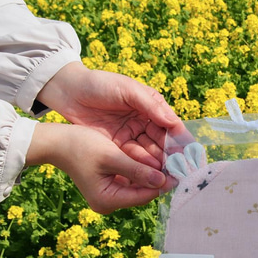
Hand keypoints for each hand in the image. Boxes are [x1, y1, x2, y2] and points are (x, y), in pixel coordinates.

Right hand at [27, 123, 167, 213]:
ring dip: (154, 172)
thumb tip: (162, 182)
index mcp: (108, 200)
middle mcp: (110, 203)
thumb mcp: (111, 156)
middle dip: (161, 177)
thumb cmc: (80, 146)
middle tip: (181, 163)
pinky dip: (143, 169)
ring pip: (140, 185)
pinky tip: (157, 158)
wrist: (56, 142)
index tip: (182, 170)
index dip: (164, 183)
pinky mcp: (110, 185)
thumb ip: (137, 170)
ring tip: (173, 159)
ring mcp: (110, 195)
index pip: (144, 195)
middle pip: (144, 191)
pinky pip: (132, 179)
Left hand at [36, 62, 193, 169]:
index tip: (190, 151)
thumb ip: (151, 106)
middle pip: (162, 142)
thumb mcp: (128, 90)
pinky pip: (132, 157)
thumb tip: (175, 123)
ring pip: (149, 152)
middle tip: (180, 168)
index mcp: (151, 107)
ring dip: (158, 163)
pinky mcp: (117, 146)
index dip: (181, 139)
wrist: (67, 91)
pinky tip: (149, 172)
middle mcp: (144, 122)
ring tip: (166, 173)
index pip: (170, 126)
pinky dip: (141, 165)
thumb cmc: (99, 84)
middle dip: (171, 155)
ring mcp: (130, 135)